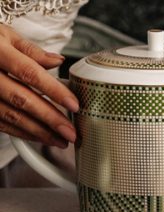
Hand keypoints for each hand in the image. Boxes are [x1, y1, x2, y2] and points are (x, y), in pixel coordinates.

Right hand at [0, 24, 78, 147]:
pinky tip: (42, 138)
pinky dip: (24, 133)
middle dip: (50, 119)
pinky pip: (3, 125)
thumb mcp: (5, 36)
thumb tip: (58, 61)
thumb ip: (32, 51)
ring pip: (12, 116)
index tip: (74, 105)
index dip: (54, 91)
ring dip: (40, 132)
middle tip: (71, 132)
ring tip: (61, 141)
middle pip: (22, 99)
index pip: (30, 73)